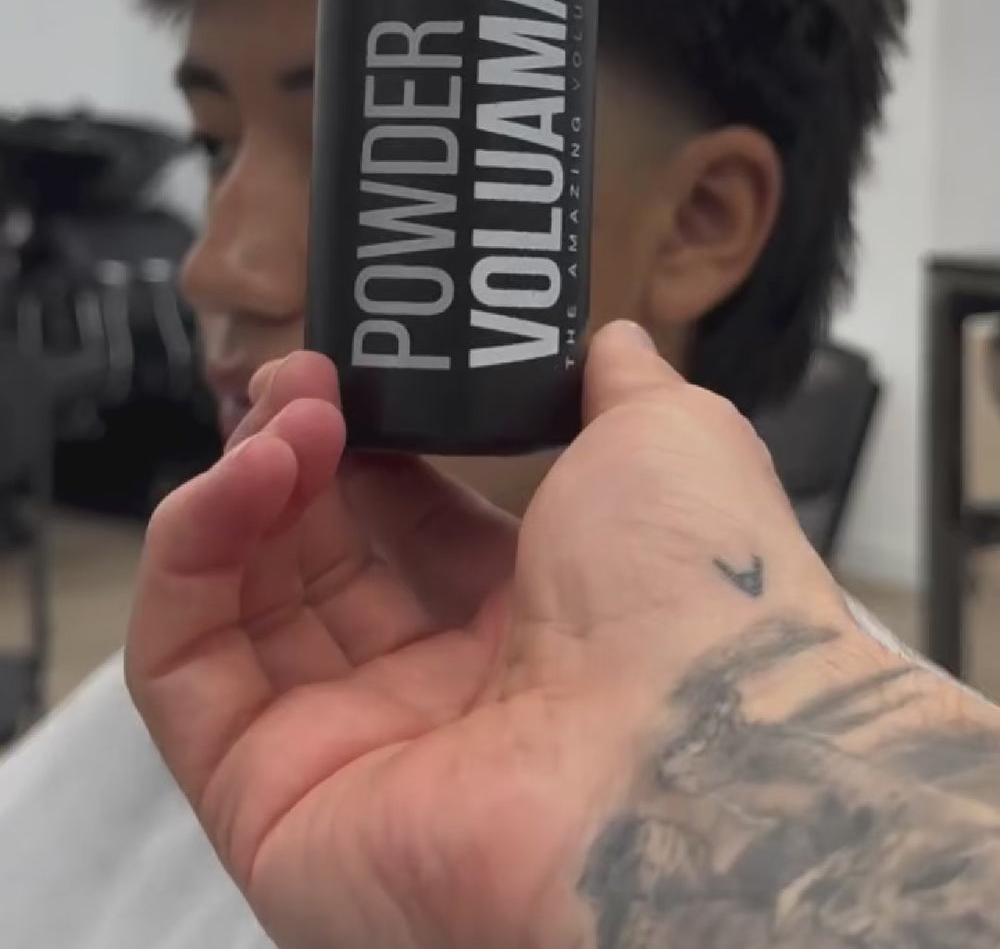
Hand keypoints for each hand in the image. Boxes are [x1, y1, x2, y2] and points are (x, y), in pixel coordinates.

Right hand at [125, 325, 853, 948]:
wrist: (698, 776)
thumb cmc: (700, 604)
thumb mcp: (673, 442)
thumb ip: (620, 385)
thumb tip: (607, 338)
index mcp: (538, 628)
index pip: (417, 529)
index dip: (376, 445)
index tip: (357, 368)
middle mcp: (443, 703)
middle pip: (318, 562)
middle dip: (299, 452)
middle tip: (305, 377)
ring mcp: (350, 758)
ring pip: (238, 606)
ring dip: (243, 483)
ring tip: (287, 415)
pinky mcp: (268, 807)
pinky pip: (180, 669)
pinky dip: (186, 555)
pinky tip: (247, 471)